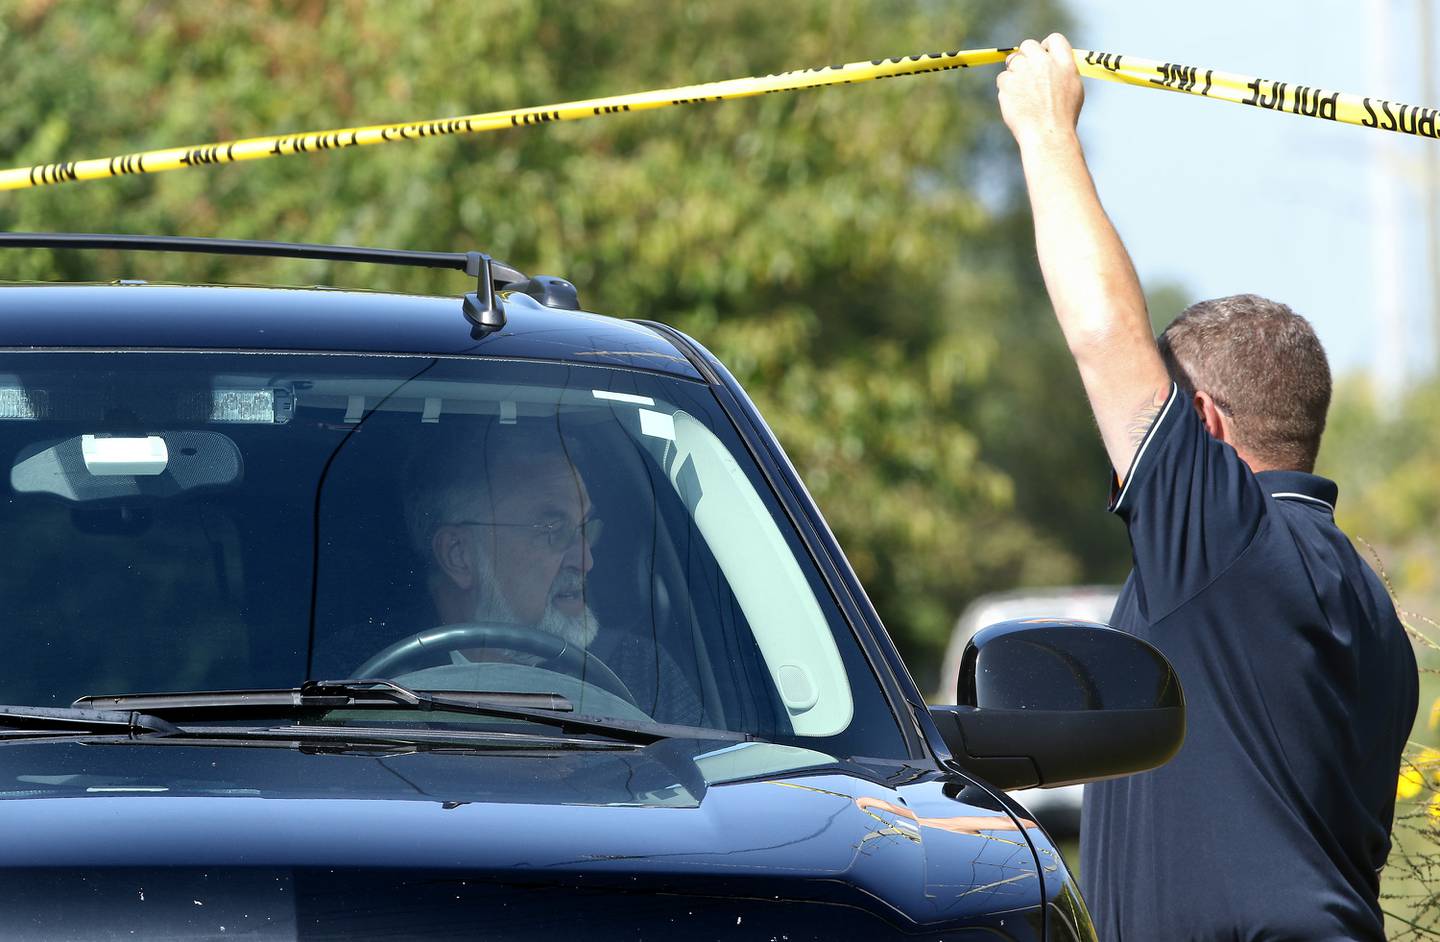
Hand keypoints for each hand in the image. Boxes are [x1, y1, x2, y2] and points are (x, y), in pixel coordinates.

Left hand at [996, 33, 1083, 147]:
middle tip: (1025, 72)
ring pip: (1013, 61)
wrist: (1047, 134)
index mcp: (1064, 63)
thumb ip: (1062, 71)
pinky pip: (1002, 78)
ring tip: (1022, 93)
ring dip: (1015, 72)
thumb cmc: (1062, 117)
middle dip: (1025, 55)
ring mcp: (1024, 71)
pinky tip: (1015, 102)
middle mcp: (1044, 63)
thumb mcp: (1073, 89)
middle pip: (1028, 45)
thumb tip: (1050, 61)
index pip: (1055, 39)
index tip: (1042, 53)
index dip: (1046, 45)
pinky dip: (1006, 88)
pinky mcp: (1008, 82)